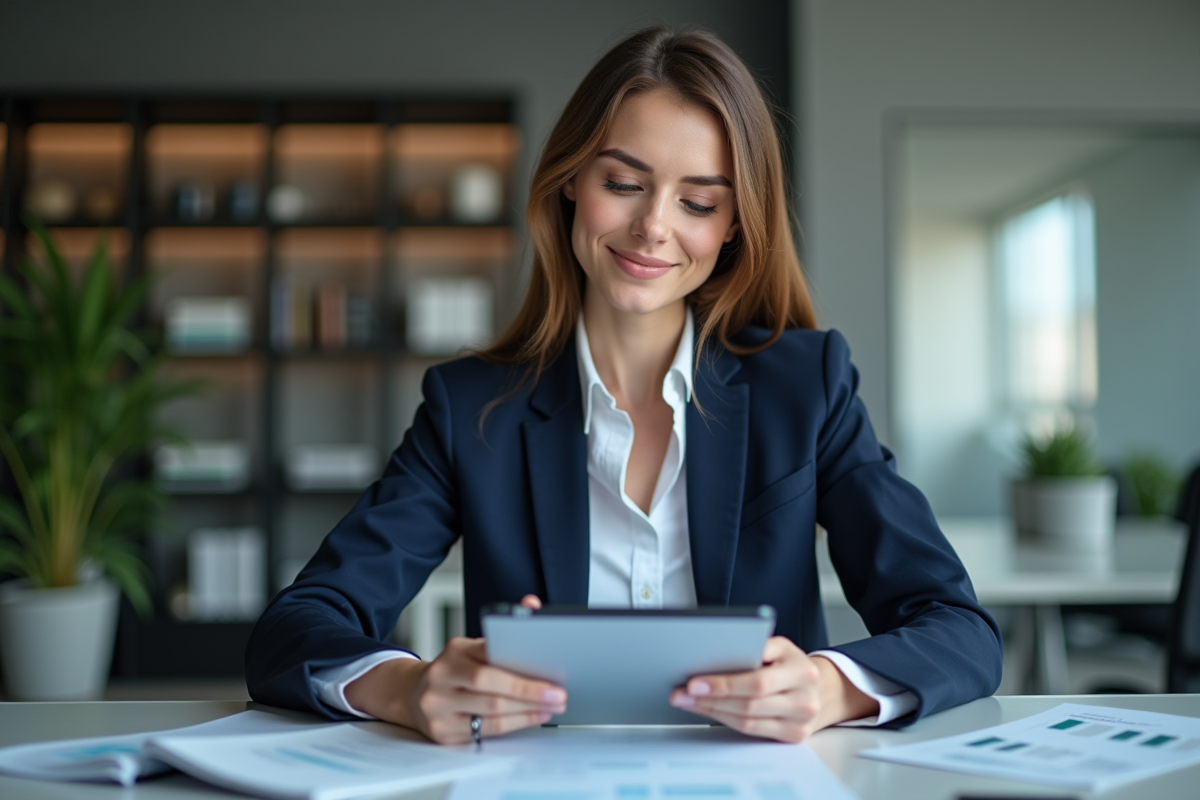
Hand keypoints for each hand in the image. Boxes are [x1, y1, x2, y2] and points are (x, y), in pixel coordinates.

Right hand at [344, 594, 564, 743]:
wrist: (415, 695)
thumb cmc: (456, 670)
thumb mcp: (473, 647)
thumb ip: (503, 630)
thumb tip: (532, 603)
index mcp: (454, 651)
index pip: (490, 655)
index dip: (522, 667)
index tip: (552, 673)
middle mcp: (441, 677)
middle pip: (490, 686)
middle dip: (530, 692)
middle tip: (558, 695)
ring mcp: (438, 707)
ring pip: (491, 712)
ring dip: (527, 711)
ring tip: (551, 707)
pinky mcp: (442, 732)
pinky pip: (485, 732)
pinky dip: (514, 725)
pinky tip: (532, 718)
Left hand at [668, 636, 878, 742]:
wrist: (821, 688)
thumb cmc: (790, 663)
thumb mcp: (779, 646)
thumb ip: (755, 647)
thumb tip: (715, 651)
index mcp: (801, 669)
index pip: (757, 681)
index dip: (723, 683)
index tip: (694, 683)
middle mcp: (804, 697)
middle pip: (749, 703)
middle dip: (710, 699)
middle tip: (682, 693)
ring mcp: (801, 721)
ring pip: (747, 720)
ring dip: (712, 711)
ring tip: (688, 702)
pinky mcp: (793, 736)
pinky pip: (753, 731)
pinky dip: (726, 720)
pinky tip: (709, 711)